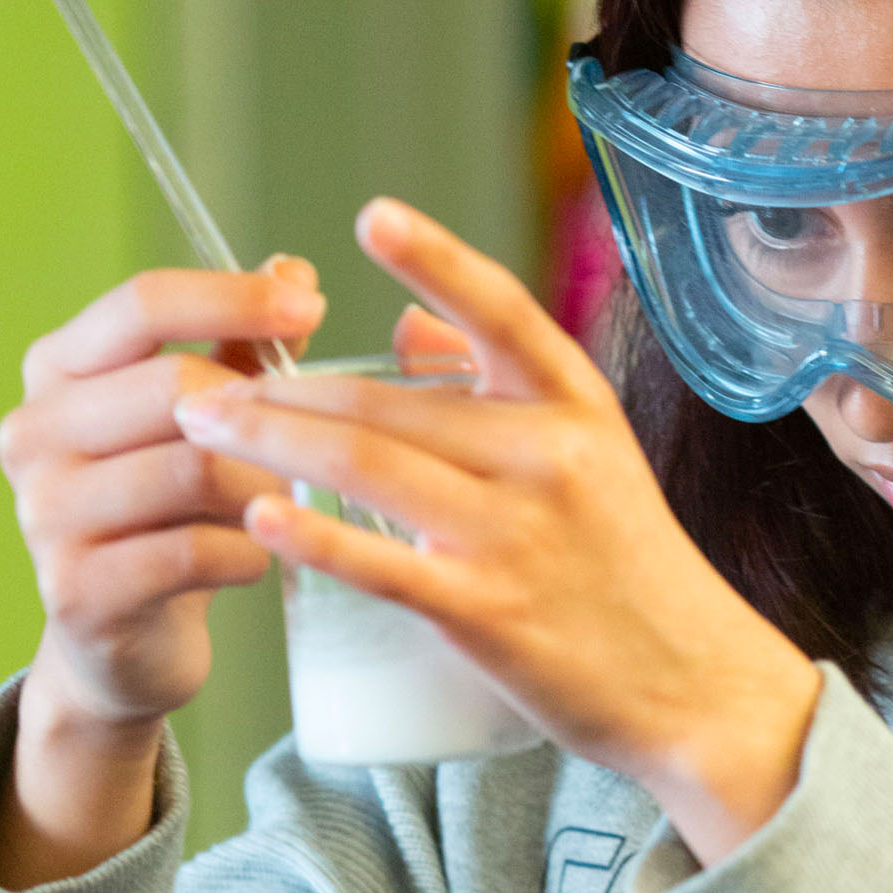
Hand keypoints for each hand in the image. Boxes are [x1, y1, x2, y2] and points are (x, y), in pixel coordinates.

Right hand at [0, 256, 325, 729]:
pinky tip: (265, 554)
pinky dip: (253, 551)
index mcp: (59, 369)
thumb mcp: (207, 413)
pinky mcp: (75, 589)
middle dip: (266, 410)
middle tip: (320, 437)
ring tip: (295, 499)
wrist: (125, 631)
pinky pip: (197, 551)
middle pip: (176, 384)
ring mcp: (43, 512)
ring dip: (267, 485)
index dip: (233, 297)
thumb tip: (293, 270)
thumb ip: (245, 344)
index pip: (143, 303)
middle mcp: (34, 431)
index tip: (311, 305)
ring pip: (194, 470)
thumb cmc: (176, 504)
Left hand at [175, 198, 820, 862]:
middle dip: (283, 389)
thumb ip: (501, 383)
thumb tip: (406, 328)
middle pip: (393, 401)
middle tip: (202, 384)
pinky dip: (313, 538)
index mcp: (579, 404)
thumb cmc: (630, 560)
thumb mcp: (594, 451)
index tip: (372, 214)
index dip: (437, 260)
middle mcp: (552, 456)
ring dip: (272, 441)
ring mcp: (519, 534)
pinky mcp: (489, 612)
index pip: (502, 313)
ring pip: (372, 467)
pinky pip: (382, 566)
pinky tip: (258, 517)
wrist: (691, 678)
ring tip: (202, 429)